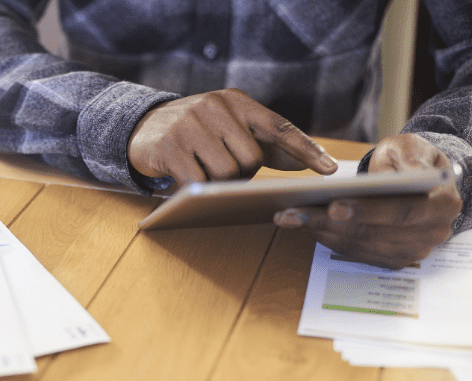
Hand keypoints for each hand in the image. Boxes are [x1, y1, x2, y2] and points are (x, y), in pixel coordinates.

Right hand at [127, 88, 337, 183]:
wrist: (141, 128)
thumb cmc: (195, 133)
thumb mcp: (229, 128)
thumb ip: (266, 143)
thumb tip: (308, 162)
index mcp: (235, 100)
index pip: (278, 126)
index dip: (305, 148)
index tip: (330, 169)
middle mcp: (215, 106)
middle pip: (252, 158)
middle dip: (244, 173)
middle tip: (226, 171)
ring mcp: (191, 125)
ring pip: (228, 172)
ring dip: (221, 183)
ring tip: (205, 174)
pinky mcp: (171, 146)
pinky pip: (200, 182)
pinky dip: (199, 190)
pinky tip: (188, 181)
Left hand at [274, 134, 462, 268]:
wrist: (423, 182)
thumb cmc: (412, 160)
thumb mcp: (409, 147)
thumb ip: (398, 159)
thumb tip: (378, 179)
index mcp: (443, 204)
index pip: (402, 212)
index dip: (367, 211)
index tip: (333, 206)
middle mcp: (431, 234)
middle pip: (373, 233)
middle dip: (327, 223)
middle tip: (292, 213)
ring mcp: (411, 251)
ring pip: (358, 246)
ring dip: (319, 233)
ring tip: (287, 217)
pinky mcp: (391, 259)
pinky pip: (354, 253)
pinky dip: (325, 239)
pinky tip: (302, 225)